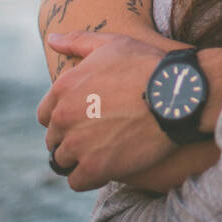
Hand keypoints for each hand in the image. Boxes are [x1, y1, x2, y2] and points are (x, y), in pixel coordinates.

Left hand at [36, 32, 174, 190]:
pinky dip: (89, 177)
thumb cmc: (147, 65)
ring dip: (79, 160)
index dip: (64, 119)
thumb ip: (77, 41)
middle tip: (100, 137)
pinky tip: (107, 167)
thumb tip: (51, 39)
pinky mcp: (95, 167)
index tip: (84, 120)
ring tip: (104, 153)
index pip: (45, 116)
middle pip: (54, 140)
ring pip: (63, 161)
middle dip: (72, 139)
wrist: (176, 95)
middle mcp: (63, 117)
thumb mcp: (112, 44)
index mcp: (63, 88)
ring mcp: (77, 144)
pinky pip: (77, 181)